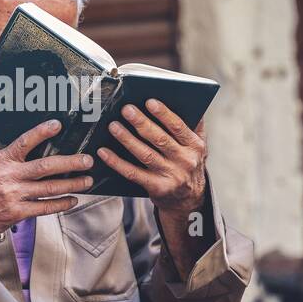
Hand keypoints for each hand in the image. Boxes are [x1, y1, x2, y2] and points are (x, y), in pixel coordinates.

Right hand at [0, 120, 94, 242]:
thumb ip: (6, 159)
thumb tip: (25, 149)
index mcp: (1, 160)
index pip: (24, 142)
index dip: (42, 132)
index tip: (57, 125)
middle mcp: (10, 177)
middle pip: (46, 167)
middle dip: (71, 163)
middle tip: (88, 160)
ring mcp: (15, 196)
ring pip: (50, 188)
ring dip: (72, 184)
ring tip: (87, 180)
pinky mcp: (17, 213)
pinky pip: (45, 208)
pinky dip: (61, 204)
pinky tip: (72, 200)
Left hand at [97, 100, 207, 214]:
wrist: (189, 200)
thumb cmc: (188, 165)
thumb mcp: (198, 147)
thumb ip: (194, 126)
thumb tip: (185, 101)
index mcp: (195, 146)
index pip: (178, 127)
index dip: (164, 114)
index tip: (149, 101)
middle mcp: (185, 161)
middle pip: (160, 139)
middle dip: (142, 123)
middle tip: (126, 109)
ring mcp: (171, 176)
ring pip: (145, 155)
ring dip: (127, 139)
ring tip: (113, 126)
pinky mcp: (157, 188)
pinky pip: (133, 173)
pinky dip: (117, 162)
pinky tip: (104, 152)